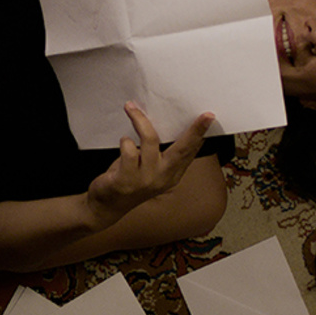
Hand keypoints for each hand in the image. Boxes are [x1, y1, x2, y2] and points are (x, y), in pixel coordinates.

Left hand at [85, 103, 214, 226]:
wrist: (106, 206)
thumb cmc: (128, 179)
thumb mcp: (149, 168)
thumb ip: (160, 153)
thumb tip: (169, 124)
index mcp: (171, 174)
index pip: (189, 152)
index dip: (199, 134)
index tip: (210, 117)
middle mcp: (162, 178)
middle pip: (181, 150)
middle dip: (194, 131)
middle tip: (206, 114)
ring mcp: (145, 180)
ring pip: (150, 141)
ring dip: (140, 120)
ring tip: (131, 108)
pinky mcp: (126, 181)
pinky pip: (129, 151)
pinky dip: (125, 141)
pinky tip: (123, 141)